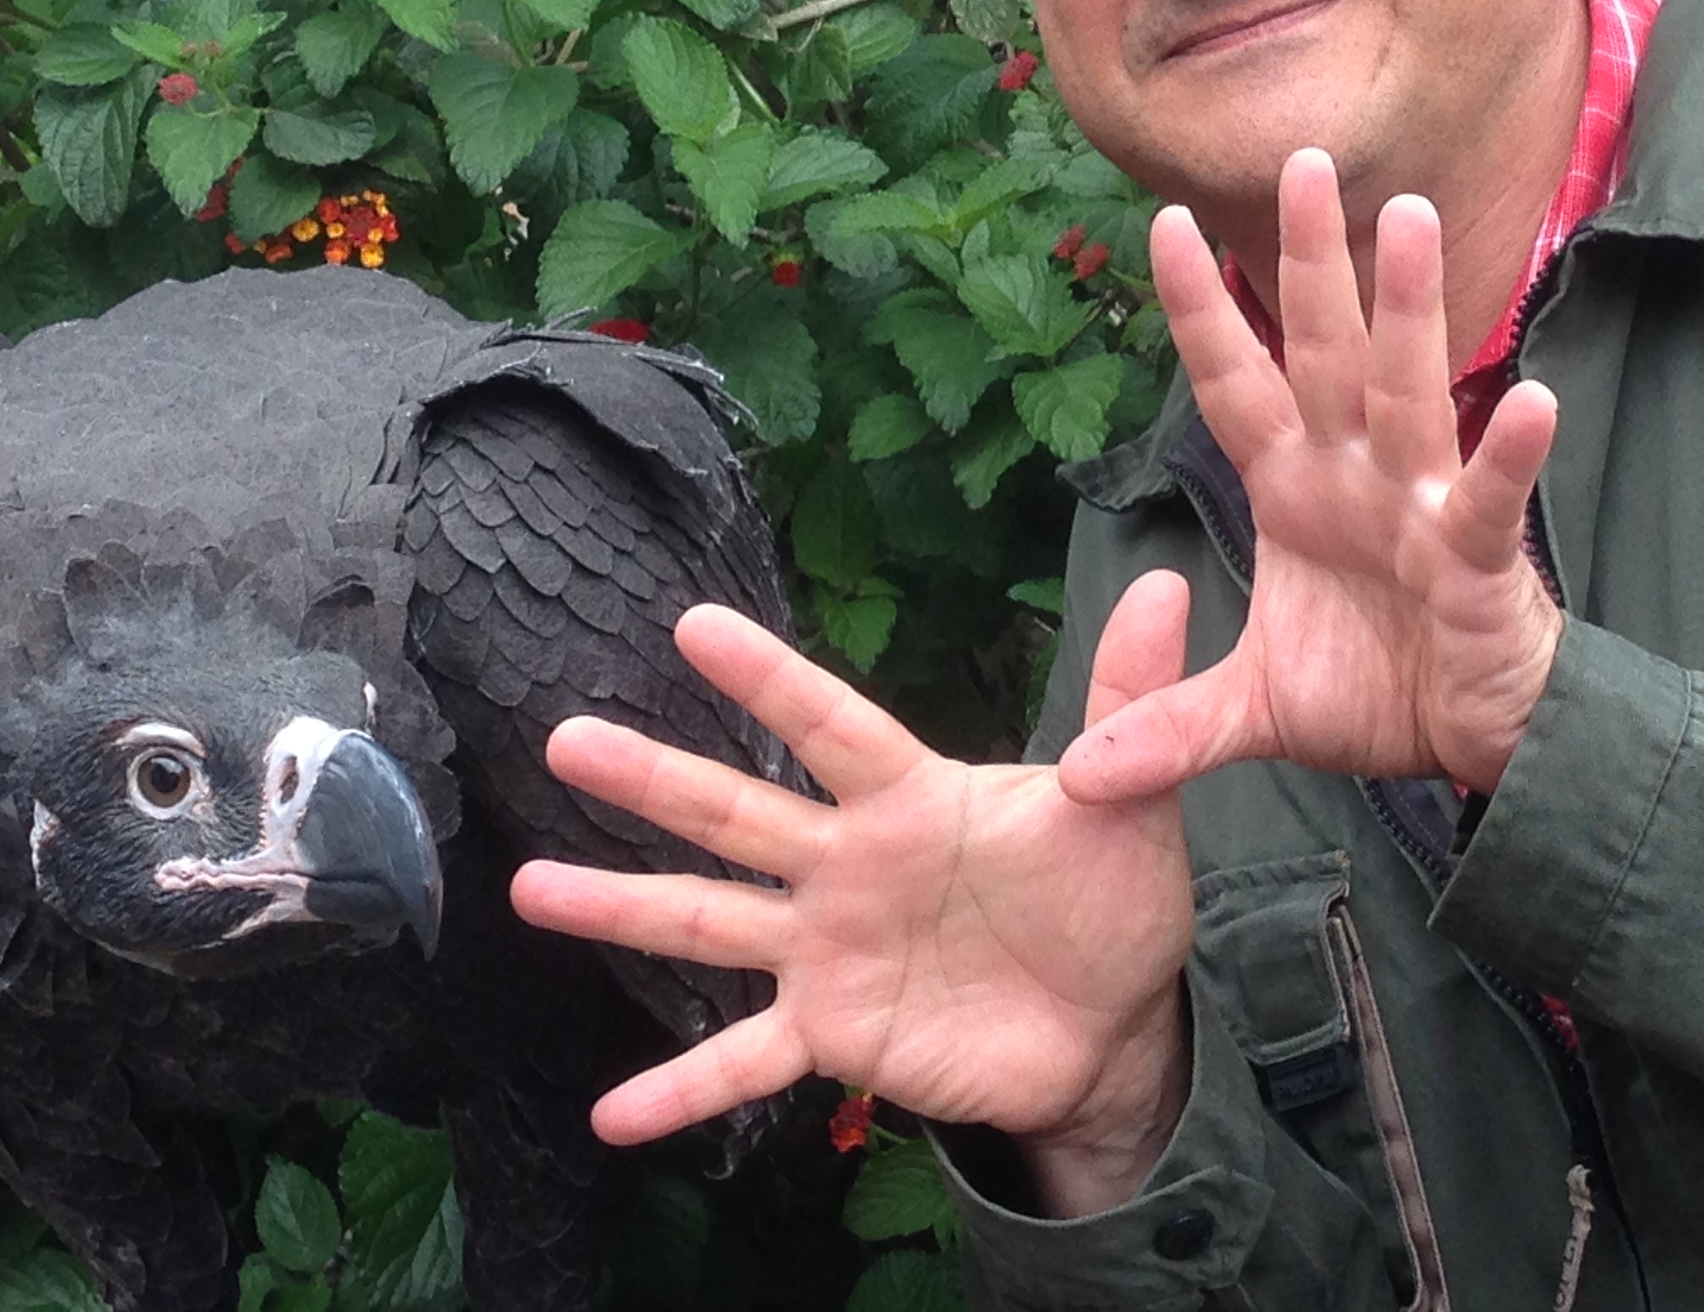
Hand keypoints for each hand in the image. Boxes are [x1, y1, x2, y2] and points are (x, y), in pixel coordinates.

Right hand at [509, 580, 1200, 1209]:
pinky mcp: (833, 1033)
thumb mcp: (1125, 803)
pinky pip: (743, 1063)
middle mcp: (847, 865)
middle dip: (652, 776)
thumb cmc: (1109, 894)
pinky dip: (677, 1091)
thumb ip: (1127, 700)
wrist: (1114, 1022)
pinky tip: (608, 1118)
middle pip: (737, 812)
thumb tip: (1172, 586)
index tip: (693, 623)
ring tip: (530, 888)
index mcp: (911, 797)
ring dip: (620, 908)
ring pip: (709, 922)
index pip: (833, 725)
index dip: (770, 680)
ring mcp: (828, 949)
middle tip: (564, 736)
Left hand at [1056, 147, 1563, 804]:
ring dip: (1407, 309)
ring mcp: (1423, 506)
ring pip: (1409, 390)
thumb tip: (1077, 779)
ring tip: (1406, 220)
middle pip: (1325, 349)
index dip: (1198, 308)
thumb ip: (1169, 728)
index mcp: (1295, 487)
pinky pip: (1493, 496)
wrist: (1479, 746)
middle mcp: (1356, 474)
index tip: (1159, 222)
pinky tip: (1530, 400)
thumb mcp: (1255, 714)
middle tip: (1304, 160)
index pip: (1235, 381)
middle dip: (1310, 259)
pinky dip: (1511, 451)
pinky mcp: (1481, 557)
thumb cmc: (1380, 693)